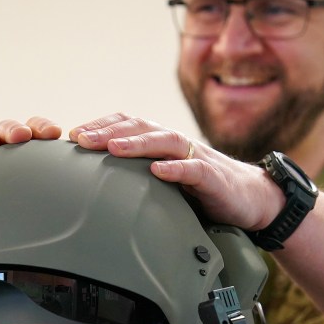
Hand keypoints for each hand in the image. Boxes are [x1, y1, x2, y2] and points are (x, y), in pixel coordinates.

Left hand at [70, 113, 282, 231]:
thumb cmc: (204, 190)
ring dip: (137, 143)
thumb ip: (139, 176)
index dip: (100, 126)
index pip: (127, 124)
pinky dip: (175, 169)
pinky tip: (158, 171)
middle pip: (139, 127)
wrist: (251, 198)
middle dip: (108, 132)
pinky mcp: (213, 177)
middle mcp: (176, 143)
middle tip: (81, 139)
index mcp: (162, 142)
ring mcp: (195, 157)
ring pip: (164, 141)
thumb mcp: (166, 180)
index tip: (71, 135)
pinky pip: (193, 169)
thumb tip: (97, 184)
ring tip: (113, 148)